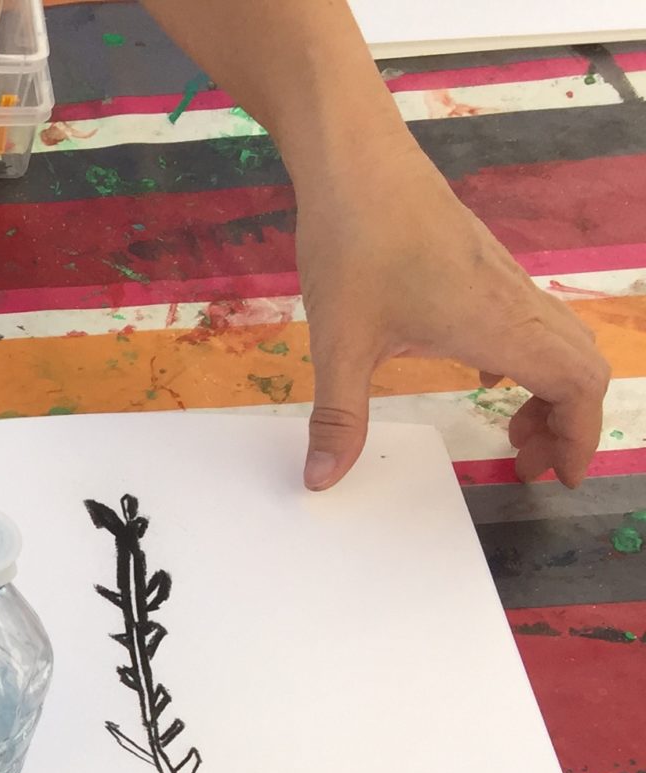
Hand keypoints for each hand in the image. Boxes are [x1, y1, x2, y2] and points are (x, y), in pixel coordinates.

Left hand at [297, 136, 606, 490]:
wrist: (355, 161)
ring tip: (509, 430)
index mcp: (498, 323)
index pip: (577, 384)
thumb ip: (337, 417)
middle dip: (567, 422)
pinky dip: (527, 358)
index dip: (582, 435)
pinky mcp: (481, 265)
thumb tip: (322, 480)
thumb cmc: (353, 242)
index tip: (561, 476)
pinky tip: (482, 373)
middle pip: (581, 365)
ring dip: (549, 390)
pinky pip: (531, 318)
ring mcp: (502, 278)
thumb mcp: (338, 343)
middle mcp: (514, 299)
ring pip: (560, 340)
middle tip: (527, 463)